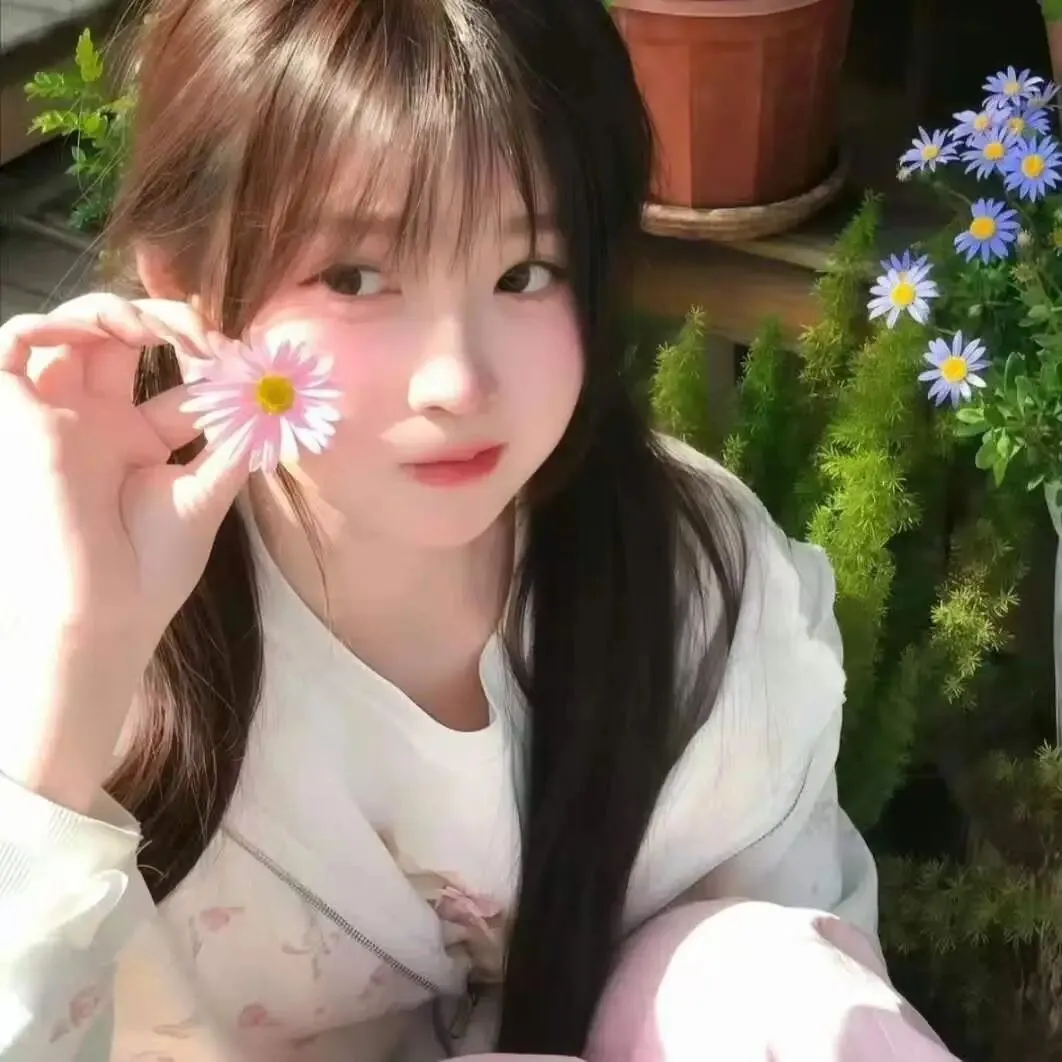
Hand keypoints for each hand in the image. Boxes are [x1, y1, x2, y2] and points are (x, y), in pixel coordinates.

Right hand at [0, 293, 249, 809]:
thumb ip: (235, 443)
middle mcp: (98, 423)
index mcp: (141, 443)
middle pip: (124, 342)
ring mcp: (61, 417)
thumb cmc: (151, 569)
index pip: (178, 383)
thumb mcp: (205, 495)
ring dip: (120, 312)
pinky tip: (110, 326)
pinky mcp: (21, 417)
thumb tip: (275, 396)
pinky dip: (52, 320)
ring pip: (73, 331)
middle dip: (169, 322)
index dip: (214, 364)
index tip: (250, 362)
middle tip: (211, 332)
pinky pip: (14, 344)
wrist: (103, 613)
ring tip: (172, 328)